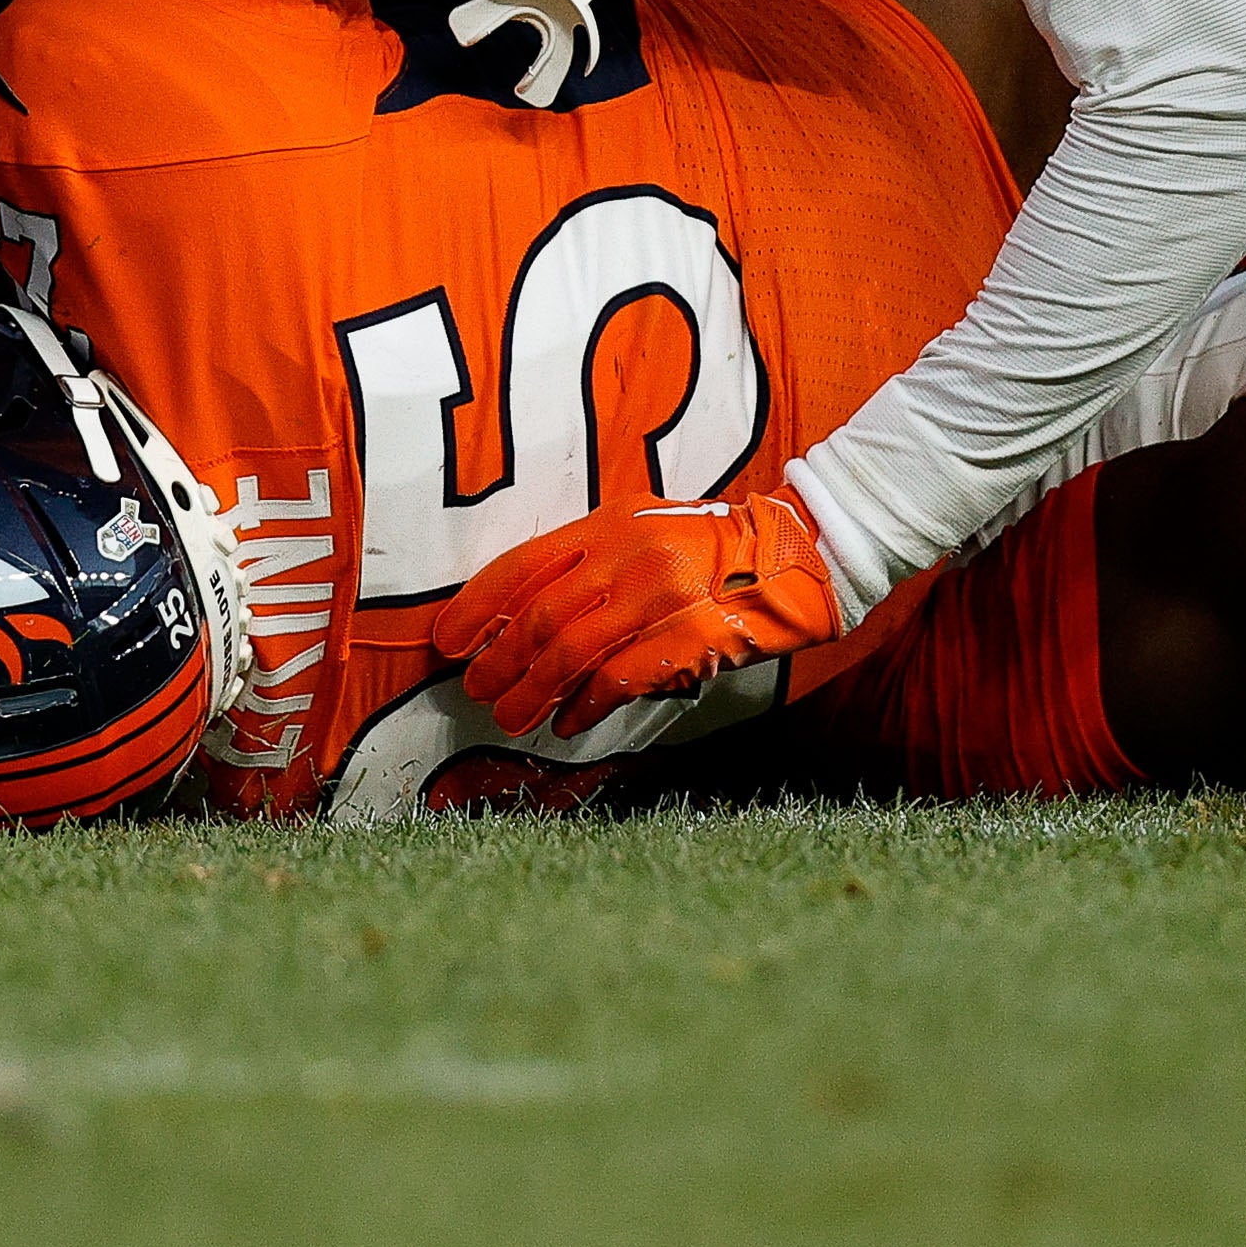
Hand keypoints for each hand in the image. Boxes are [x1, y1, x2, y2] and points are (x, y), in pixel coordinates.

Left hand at [426, 490, 846, 737]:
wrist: (797, 552)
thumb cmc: (712, 546)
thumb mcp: (643, 527)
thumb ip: (588, 561)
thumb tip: (520, 613)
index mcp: (609, 523)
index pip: (523, 565)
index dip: (478, 606)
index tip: (447, 640)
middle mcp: (629, 554)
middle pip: (541, 617)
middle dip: (500, 660)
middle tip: (476, 689)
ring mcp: (661, 597)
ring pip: (572, 653)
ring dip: (532, 692)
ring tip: (509, 718)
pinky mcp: (690, 638)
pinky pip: (619, 679)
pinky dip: (584, 706)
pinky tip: (566, 724)